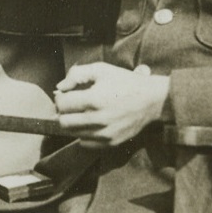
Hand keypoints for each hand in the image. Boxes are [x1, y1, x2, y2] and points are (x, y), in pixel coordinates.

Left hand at [54, 62, 169, 145]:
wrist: (151, 100)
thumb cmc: (125, 82)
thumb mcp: (101, 69)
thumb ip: (77, 74)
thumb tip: (60, 87)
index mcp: (94, 99)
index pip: (62, 104)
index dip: (60, 97)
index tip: (67, 94)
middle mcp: (98, 120)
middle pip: (63, 122)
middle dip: (64, 112)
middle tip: (72, 104)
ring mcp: (104, 134)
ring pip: (73, 134)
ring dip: (73, 123)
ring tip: (83, 112)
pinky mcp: (110, 143)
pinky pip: (85, 143)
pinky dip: (84, 133)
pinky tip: (92, 123)